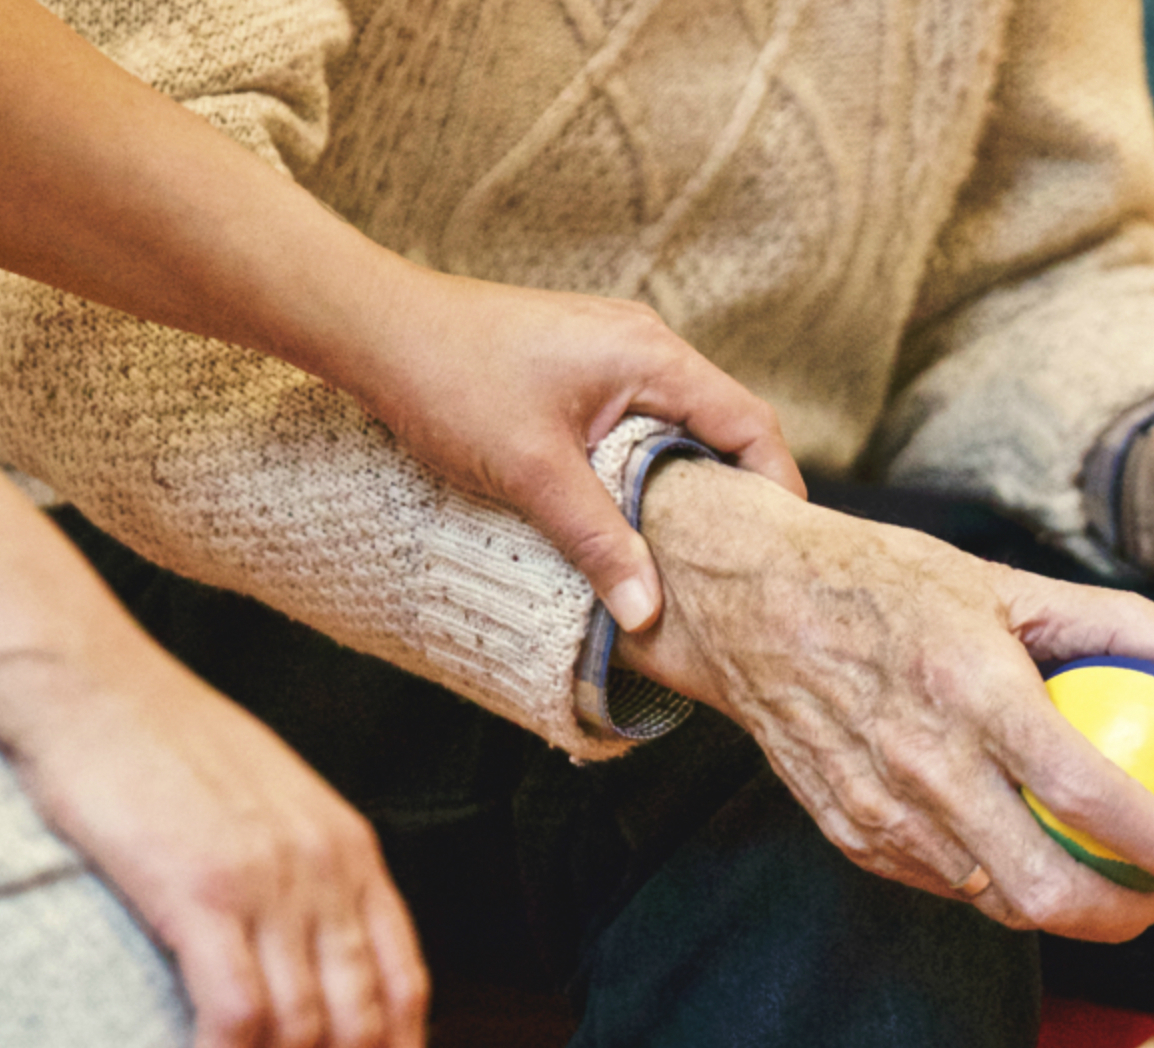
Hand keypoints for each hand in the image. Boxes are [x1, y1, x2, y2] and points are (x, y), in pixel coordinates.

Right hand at [1, 650, 427, 1047]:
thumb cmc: (163, 744)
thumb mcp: (268, 804)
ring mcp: (268, 879)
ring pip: (304, 1028)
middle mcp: (327, 868)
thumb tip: (307, 953)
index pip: (406, 980)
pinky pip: (236, 1012)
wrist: (89, 687)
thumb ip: (303, 874)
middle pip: (363, 1019)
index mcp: (352, 849)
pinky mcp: (200, 890)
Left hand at [342, 270, 804, 632]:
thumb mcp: (532, 473)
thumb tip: (649, 613)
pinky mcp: (580, 365)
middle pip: (723, 424)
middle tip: (740, 564)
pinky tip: (629, 511)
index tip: (780, 550)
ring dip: (686, 481)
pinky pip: (641, 419)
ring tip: (688, 550)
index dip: (777, 488)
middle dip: (736, 493)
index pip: (750, 423)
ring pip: (679, 424)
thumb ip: (599, 542)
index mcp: (652, 356)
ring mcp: (612, 350)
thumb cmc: (449, 380)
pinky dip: (648, 464)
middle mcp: (644, 344)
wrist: (373, 327)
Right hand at [616, 459, 1153, 942]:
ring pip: (996, 902)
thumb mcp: (1007, 583)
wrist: (749, 603)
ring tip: (1114, 883)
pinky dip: (1000, 884)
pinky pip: (946, 885)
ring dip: (1068, 910)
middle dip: (1127, 915)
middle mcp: (925, 764)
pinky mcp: (851, 834)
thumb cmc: (889, 582)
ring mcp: (881, 811)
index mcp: (973, 691)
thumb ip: (1123, 624)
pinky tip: (1033, 857)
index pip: (1088, 795)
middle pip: (1044, 889)